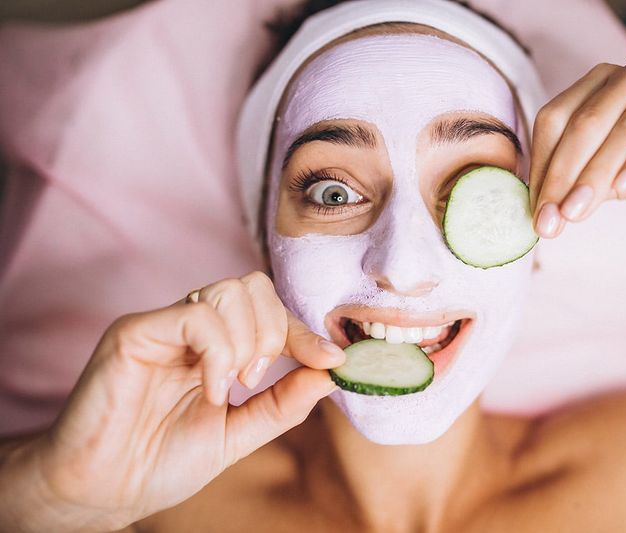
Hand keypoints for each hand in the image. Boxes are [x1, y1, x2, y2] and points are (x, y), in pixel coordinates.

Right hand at [30, 271, 343, 531]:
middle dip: (275, 331)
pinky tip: (209, 389)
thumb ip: (284, 402)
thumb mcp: (240, 433)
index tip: (333, 359)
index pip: (270, 311)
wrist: (104, 491)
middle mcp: (191, 327)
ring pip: (230, 292)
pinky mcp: (135, 331)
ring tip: (230, 386)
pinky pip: (198, 315)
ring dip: (248, 342)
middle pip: (254, 286)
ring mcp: (163, 325)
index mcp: (216, 345)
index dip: (304, 332)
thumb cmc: (163, 461)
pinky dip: (219, 353)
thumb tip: (332, 371)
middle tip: (256, 378)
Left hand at [529, 52, 625, 237]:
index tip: (538, 211)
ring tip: (580, 210)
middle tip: (555, 218)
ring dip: (598, 173)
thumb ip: (576, 185)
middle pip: (586, 121)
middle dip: (566, 175)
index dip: (543, 165)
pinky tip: (625, 185)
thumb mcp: (608, 177)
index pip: (557, 117)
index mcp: (602, 80)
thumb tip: (541, 216)